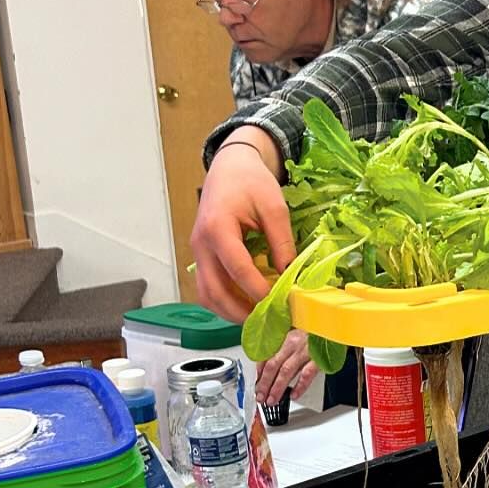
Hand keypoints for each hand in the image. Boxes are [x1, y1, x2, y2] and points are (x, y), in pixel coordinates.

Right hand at [190, 128, 292, 322]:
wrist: (229, 167)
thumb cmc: (251, 182)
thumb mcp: (274, 207)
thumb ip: (281, 241)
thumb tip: (290, 274)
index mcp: (218, 228)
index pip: (237, 269)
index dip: (258, 290)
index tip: (280, 303)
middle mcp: (201, 243)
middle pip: (213, 290)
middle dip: (241, 311)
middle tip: (269, 320)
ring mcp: (197, 251)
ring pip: (206, 294)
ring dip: (229, 311)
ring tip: (258, 318)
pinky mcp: (201, 256)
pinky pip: (207, 287)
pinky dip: (223, 301)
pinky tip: (246, 304)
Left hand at [257, 328, 318, 405]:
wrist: (334, 327)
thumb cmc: (316, 332)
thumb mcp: (297, 335)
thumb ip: (285, 348)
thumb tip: (270, 365)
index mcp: (285, 336)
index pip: (266, 355)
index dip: (259, 371)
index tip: (257, 383)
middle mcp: (293, 343)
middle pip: (273, 365)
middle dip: (264, 383)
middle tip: (261, 396)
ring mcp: (306, 351)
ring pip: (287, 371)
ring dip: (277, 388)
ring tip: (272, 400)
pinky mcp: (319, 358)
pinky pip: (307, 375)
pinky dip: (299, 386)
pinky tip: (294, 395)